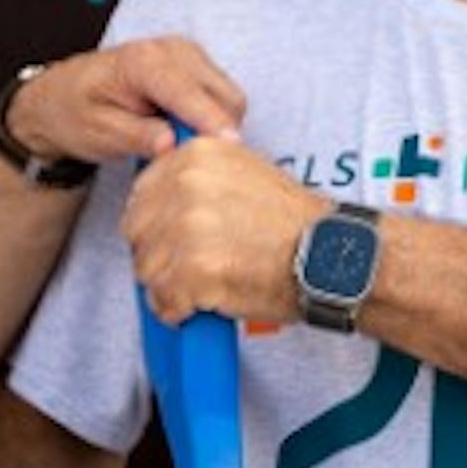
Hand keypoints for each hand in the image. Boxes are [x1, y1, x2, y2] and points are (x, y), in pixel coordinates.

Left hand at [6, 38, 248, 171]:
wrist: (66, 94)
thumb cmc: (76, 112)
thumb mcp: (97, 132)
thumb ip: (135, 136)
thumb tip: (170, 145)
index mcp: (144, 62)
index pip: (189, 94)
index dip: (212, 123)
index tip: (231, 149)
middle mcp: (174, 50)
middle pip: (224, 98)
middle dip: (217, 134)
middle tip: (189, 164)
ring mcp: (190, 55)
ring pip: (231, 100)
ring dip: (215, 128)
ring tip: (179, 147)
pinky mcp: (198, 66)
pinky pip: (223, 99)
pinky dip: (212, 121)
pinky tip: (182, 133)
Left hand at [121, 137, 324, 328]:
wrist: (330, 255)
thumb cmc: (295, 224)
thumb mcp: (245, 173)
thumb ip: (200, 179)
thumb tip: (161, 202)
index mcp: (195, 155)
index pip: (142, 194)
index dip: (156, 225)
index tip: (174, 239)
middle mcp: (186, 184)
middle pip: (136, 232)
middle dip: (157, 255)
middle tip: (188, 269)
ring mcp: (187, 227)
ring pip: (146, 269)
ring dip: (168, 286)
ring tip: (201, 288)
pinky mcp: (193, 270)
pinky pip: (163, 301)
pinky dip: (179, 311)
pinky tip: (204, 304)